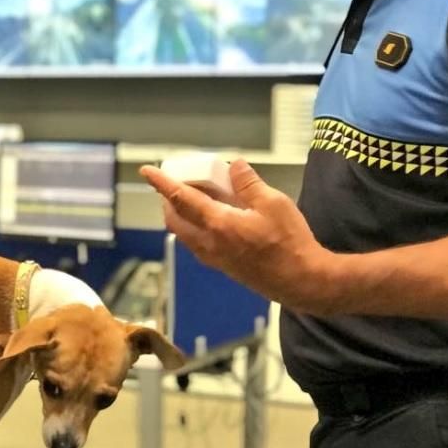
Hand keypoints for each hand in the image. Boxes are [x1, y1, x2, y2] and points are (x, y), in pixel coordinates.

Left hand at [139, 160, 335, 312]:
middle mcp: (208, 243)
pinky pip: (196, 243)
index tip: (146, 171)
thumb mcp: (274, 203)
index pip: (180, 198)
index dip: (162, 183)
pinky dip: (193, 226)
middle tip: (176, 181)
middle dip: (168, 198)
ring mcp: (213, 258)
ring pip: (183, 233)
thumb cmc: (290, 242)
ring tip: (193, 196)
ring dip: (179, 214)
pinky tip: (210, 218)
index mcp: (218, 224)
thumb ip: (248, 183)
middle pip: (174, 218)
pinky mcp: (222, 266)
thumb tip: (233, 166)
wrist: (301, 281)